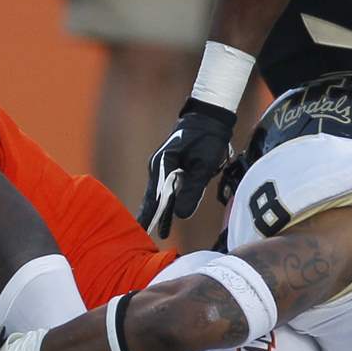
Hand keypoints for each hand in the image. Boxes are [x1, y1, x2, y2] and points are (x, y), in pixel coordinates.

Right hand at [138, 98, 235, 238]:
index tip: (144, 231)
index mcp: (163, 165)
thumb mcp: (203, 166)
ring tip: (153, 227)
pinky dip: (163, 199)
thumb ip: (192, 190)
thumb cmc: (207, 138)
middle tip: (143, 234)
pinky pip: (164, 186)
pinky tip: (164, 210)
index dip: (151, 216)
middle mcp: (158, 166)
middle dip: (149, 216)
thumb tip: (181, 215)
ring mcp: (161, 165)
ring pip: (157, 192)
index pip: (156, 197)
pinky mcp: (168, 165)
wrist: (208, 116)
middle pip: (152, 197)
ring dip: (156, 209)